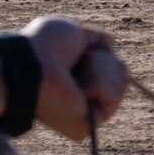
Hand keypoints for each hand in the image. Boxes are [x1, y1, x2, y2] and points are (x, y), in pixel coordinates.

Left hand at [21, 15, 127, 140]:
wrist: (32, 67)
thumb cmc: (45, 46)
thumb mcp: (74, 32)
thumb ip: (93, 37)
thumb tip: (111, 40)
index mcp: (78, 73)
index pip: (110, 61)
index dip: (101, 52)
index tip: (81, 51)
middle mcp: (84, 93)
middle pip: (120, 70)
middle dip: (103, 59)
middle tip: (79, 61)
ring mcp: (88, 109)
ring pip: (120, 81)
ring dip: (100, 69)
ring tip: (76, 76)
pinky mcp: (91, 122)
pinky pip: (114, 96)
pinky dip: (100, 85)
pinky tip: (81, 90)